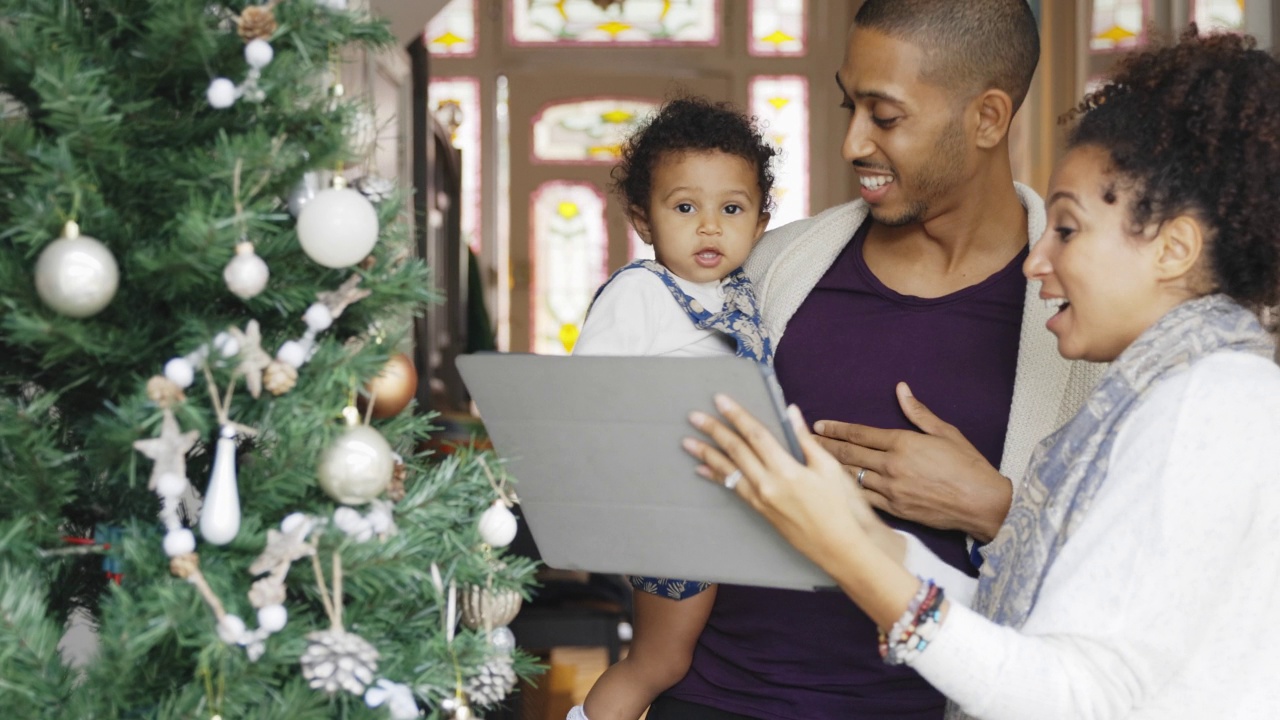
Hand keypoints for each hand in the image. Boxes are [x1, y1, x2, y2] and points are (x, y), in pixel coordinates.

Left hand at [681, 395, 902, 568]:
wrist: (839, 547)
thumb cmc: (841, 506)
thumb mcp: (828, 468)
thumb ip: (805, 439)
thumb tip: (791, 411)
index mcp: (786, 470)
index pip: (756, 435)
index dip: (737, 415)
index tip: (721, 400)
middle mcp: (768, 485)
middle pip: (736, 451)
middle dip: (714, 431)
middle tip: (694, 416)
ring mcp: (761, 500)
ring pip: (728, 472)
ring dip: (707, 455)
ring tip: (688, 442)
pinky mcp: (761, 512)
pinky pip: (733, 489)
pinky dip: (717, 477)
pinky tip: (703, 470)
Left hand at [812, 382, 1011, 542]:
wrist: (982, 503)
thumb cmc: (968, 466)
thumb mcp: (945, 432)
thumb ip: (918, 412)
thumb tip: (901, 389)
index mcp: (903, 443)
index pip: (860, 434)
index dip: (836, 428)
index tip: (818, 425)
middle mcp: (892, 466)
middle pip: (849, 455)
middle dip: (824, 447)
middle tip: (803, 441)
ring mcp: (891, 490)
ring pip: (852, 478)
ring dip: (829, 470)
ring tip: (809, 464)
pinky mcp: (895, 509)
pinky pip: (864, 500)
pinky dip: (847, 493)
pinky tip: (832, 490)